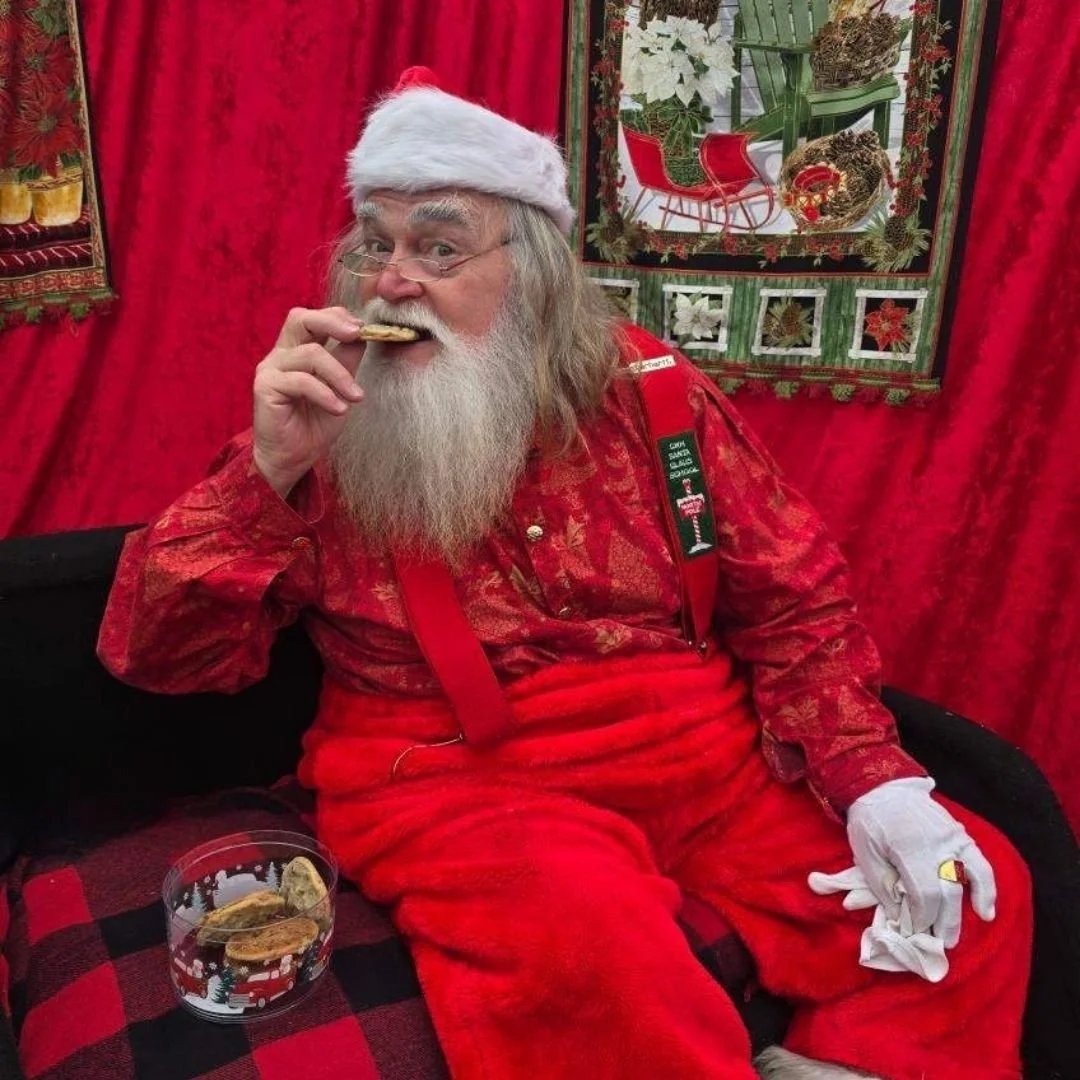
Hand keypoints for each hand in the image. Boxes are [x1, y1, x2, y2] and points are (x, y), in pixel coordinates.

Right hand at [252, 306, 366, 496]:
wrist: (293, 458)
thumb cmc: (315, 425)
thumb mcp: (340, 389)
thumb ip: (347, 362)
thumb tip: (364, 336)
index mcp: (297, 349)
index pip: (314, 318)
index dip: (337, 317)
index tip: (364, 329)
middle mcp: (282, 354)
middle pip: (301, 319)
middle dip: (332, 322)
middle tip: (358, 334)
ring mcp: (271, 369)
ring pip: (310, 354)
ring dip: (339, 375)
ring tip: (356, 396)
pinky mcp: (266, 387)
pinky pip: (301, 381)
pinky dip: (325, 394)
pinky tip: (339, 409)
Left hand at [844, 777, 995, 947]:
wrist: (882, 786)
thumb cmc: (869, 820)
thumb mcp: (865, 853)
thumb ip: (882, 886)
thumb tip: (899, 917)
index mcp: (909, 848)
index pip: (925, 894)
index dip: (922, 919)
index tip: (915, 933)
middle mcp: (937, 843)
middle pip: (948, 891)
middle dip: (944, 922)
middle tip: (939, 945)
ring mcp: (952, 837)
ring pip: (971, 877)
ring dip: (969, 908)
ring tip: (961, 932)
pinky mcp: (959, 833)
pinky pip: (979, 862)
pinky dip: (986, 886)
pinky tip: (986, 909)